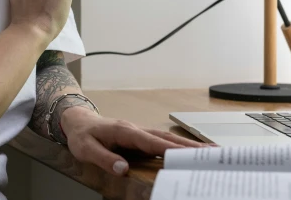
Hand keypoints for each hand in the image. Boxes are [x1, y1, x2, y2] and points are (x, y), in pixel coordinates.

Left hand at [60, 107, 213, 175]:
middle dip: (190, 146)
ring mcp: (139, 133)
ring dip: (188, 145)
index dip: (170, 149)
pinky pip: (162, 142)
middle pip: (167, 138)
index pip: (151, 142)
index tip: (188, 155)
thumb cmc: (82, 135)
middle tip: (213, 152)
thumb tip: (123, 169)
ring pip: (167, 139)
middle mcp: (136, 130)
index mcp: (125, 132)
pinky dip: (177, 147)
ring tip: (210, 153)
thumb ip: (104, 159)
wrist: (78, 122)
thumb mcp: (86, 149)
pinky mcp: (140, 138)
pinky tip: (188, 154)